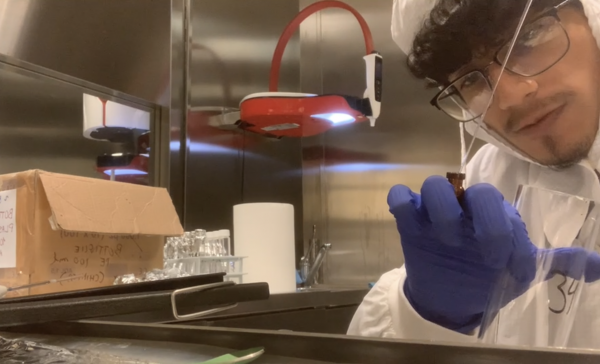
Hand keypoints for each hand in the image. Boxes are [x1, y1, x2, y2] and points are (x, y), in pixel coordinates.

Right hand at [388, 176, 599, 333]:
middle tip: (489, 255)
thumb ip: (555, 261)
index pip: (500, 208)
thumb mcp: (519, 267)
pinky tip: (411, 221)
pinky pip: (400, 197)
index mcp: (492, 213)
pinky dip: (402, 202)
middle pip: (474, 189)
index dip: (509, 235)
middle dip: (485, 221)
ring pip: (433, 185)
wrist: (451, 293)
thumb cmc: (485, 273)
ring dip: (443, 210)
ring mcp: (434, 211)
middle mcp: (465, 206)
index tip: (514, 270)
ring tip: (450, 242)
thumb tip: (599, 268)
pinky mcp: (409, 220)